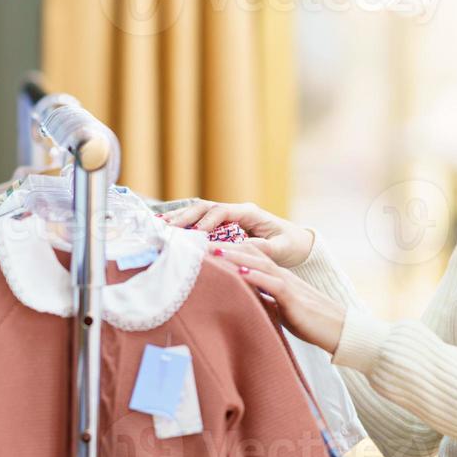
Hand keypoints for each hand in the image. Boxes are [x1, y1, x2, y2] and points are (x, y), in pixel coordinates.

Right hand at [162, 199, 314, 268]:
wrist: (296, 244)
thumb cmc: (290, 245)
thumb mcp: (282, 248)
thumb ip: (264, 248)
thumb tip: (244, 249)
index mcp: (249, 212)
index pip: (222, 211)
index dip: (207, 221)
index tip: (195, 235)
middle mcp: (235, 211)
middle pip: (205, 207)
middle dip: (185, 216)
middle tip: (168, 228)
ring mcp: (227, 216)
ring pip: (198, 212)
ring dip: (180, 218)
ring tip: (160, 226)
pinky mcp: (222, 225)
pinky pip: (199, 221)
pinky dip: (183, 223)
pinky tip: (167, 229)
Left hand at [208, 241, 345, 355]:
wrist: (340, 329)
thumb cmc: (310, 321)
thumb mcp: (280, 309)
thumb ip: (263, 301)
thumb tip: (243, 301)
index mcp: (276, 276)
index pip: (248, 255)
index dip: (226, 249)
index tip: (202, 247)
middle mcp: (281, 275)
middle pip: (249, 253)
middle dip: (223, 247)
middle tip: (197, 242)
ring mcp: (288, 284)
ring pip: (258, 264)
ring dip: (234, 257)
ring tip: (211, 251)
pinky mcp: (293, 299)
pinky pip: (272, 284)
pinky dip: (255, 277)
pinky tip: (239, 273)